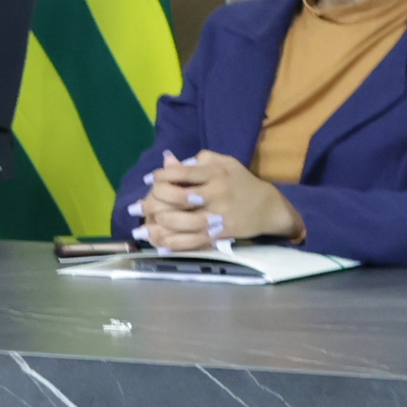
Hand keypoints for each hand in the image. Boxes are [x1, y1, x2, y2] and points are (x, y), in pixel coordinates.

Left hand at [131, 153, 291, 251]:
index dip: (160, 177)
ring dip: (159, 225)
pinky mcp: (221, 233)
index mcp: (215, 173)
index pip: (181, 173)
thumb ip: (196, 161)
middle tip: (138, 206)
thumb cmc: (241, 181)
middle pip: (178, 198)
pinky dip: (175, 244)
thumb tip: (167, 161)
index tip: (149, 180)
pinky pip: (195, 241)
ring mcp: (218, 215)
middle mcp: (216, 193)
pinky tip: (160, 245)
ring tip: (142, 227)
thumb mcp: (224, 163)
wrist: (269, 207)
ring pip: (184, 222)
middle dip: (154, 202)